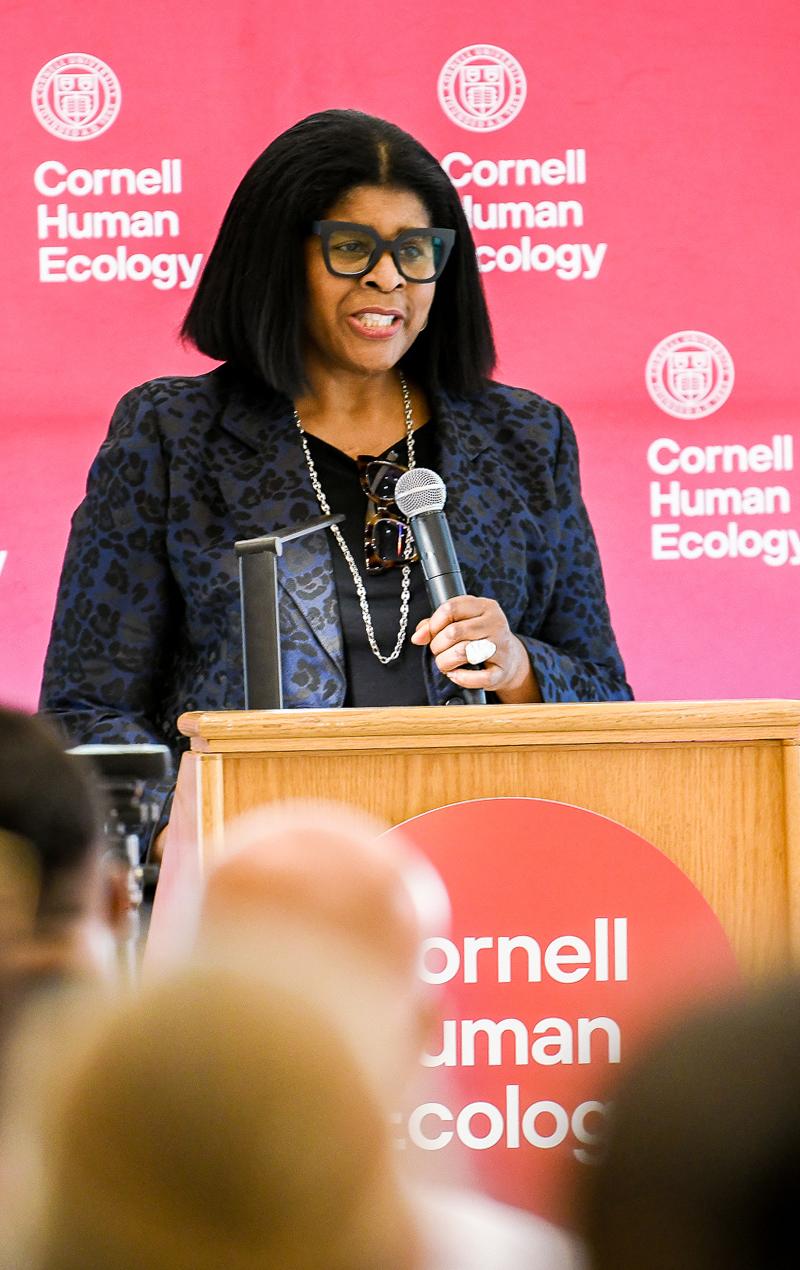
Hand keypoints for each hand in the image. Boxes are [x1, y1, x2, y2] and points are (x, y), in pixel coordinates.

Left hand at [410, 595, 541, 702]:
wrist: (510, 658)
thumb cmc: (479, 638)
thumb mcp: (462, 622)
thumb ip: (436, 624)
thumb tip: (418, 636)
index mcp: (485, 606)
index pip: (451, 607)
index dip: (434, 623)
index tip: (430, 634)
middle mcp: (495, 623)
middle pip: (454, 632)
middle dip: (437, 645)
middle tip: (437, 651)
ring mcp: (500, 647)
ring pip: (463, 652)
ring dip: (445, 662)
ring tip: (445, 663)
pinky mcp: (501, 670)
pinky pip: (478, 677)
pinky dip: (461, 678)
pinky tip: (456, 675)